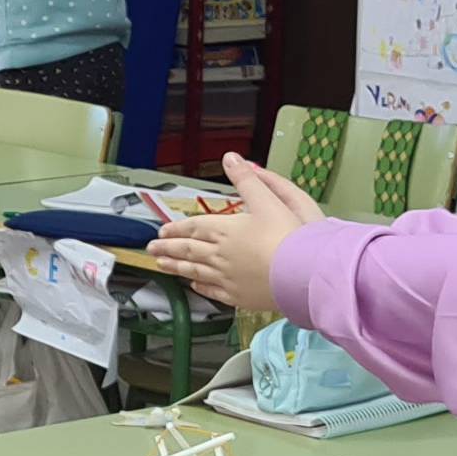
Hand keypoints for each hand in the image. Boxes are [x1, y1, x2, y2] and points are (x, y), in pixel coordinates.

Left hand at [151, 153, 322, 314]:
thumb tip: (230, 158)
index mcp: (226, 230)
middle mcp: (221, 255)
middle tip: (152, 249)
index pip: (194, 228)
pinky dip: (200, 287)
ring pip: (194, 272)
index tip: (163, 231)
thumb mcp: (270, 199)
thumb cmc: (290, 236)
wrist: (304, 273)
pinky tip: (194, 285)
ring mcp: (227, 278)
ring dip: (176, 268)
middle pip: (188, 251)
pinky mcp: (239, 297)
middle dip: (168, 249)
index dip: (177, 228)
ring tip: (162, 265)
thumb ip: (248, 179)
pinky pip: (213, 292)